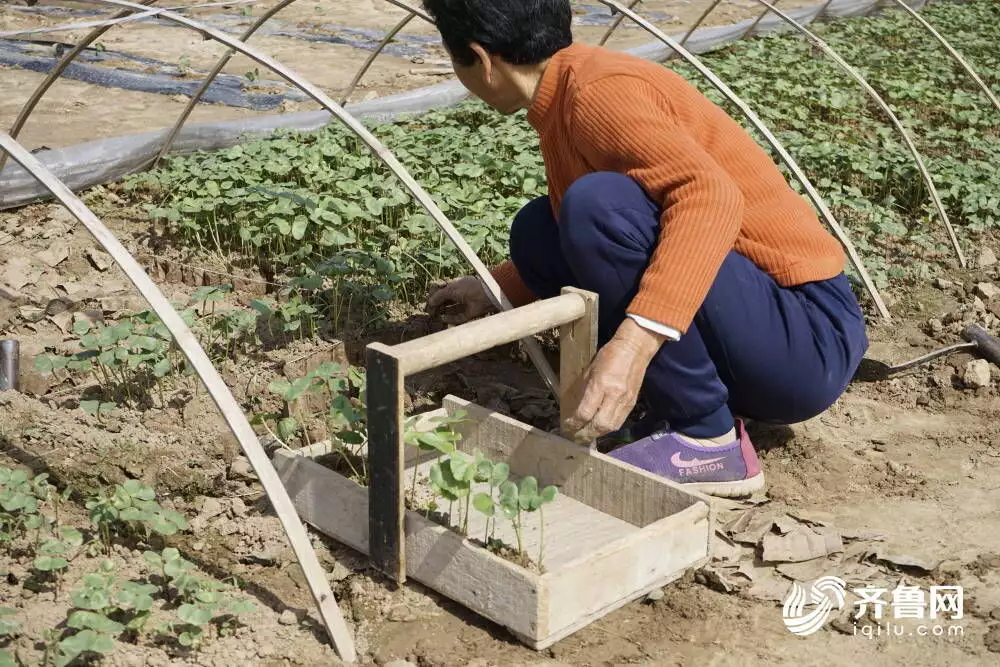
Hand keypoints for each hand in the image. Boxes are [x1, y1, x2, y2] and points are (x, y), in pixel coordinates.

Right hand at [426, 275, 495, 324]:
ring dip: (443, 312)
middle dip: (438, 304)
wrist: (486, 295)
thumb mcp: (451, 290)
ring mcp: (467, 305)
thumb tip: (431, 302)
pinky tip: (443, 319)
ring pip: (452, 310)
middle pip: (447, 301)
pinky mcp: (470, 314)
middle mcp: (463, 295)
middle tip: (430, 309)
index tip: (428, 300)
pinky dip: (450, 319)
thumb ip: (439, 295)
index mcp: (459, 285)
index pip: (445, 290)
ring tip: (434, 315)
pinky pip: (458, 318)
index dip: (436, 294)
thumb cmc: (469, 288)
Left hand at [563, 318, 665, 442]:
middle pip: (599, 425)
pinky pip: (619, 422)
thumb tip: (575, 408)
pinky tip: (600, 428)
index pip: (585, 412)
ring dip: (597, 434)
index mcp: (601, 384)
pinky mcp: (632, 403)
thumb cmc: (609, 355)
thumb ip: (583, 389)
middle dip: (586, 434)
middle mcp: (614, 395)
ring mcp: (625, 401)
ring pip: (611, 427)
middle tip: (576, 437)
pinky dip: (608, 428)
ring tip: (587, 435)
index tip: (568, 426)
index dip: (575, 423)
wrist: (635, 349)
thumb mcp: (590, 369)